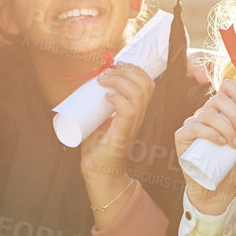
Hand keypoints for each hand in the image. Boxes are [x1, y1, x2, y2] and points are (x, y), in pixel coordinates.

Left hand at [80, 63, 154, 217]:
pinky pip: (128, 111)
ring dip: (120, 81)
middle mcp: (138, 116)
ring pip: (138, 94)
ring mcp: (132, 125)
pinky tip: (107, 96)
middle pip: (145, 84)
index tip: (116, 64)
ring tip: (104, 82)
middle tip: (107, 73)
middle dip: (127, 71)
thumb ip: (98, 104)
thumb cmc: (97, 146)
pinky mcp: (122, 134)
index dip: (135, 69)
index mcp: (135, 110)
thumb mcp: (100, 118)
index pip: (146, 83)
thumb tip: (88, 85)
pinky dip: (118, 99)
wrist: (98, 172)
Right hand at [174, 79, 235, 215]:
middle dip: (235, 113)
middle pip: (218, 99)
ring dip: (225, 127)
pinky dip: (209, 133)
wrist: (222, 187)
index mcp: (223, 110)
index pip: (226, 87)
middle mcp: (207, 113)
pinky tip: (220, 142)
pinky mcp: (183, 136)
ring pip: (207, 113)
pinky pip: (194, 127)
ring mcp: (194, 123)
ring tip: (234, 144)